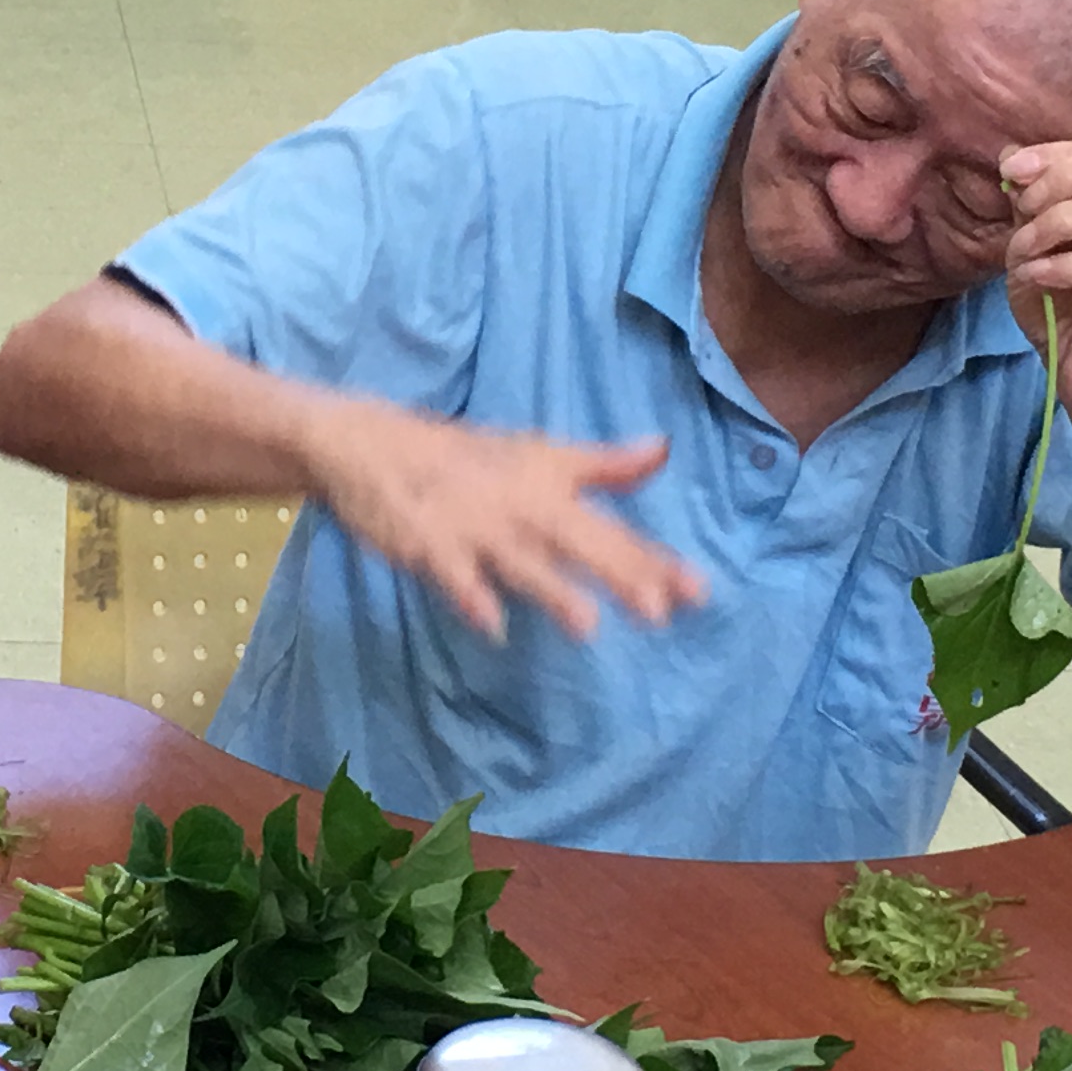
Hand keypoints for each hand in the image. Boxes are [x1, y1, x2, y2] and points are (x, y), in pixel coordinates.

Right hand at [307, 403, 706, 641]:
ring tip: (587, 625)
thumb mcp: (538, 454)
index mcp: (549, 487)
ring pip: (520, 561)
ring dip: (551, 590)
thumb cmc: (466, 459)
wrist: (372, 444)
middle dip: (618, 574)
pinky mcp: (428, 543)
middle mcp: (520, 505)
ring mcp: (474, 526)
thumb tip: (663, 452)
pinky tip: (490, 624)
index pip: (611, 528)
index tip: (699, 593)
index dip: (654, 561)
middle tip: (659, 611)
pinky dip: (470, 596)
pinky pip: (453, 574)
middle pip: (578, 543)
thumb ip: (604, 465)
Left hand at [999, 137, 1071, 426]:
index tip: (1012, 170)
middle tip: (1023, 208)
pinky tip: (1040, 276)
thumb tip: (1011, 157)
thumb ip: (1029, 207)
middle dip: (1065, 178)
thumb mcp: (1033, 251)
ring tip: (1025, 250)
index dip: (1061, 152)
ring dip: (1062, 222)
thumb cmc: (1064, 313)